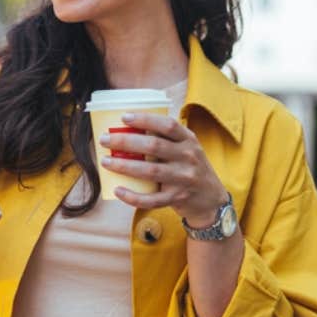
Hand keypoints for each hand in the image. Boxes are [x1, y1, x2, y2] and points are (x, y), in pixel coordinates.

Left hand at [98, 112, 227, 224]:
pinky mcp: (177, 198)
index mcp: (189, 140)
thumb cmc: (191, 167)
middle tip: (104, 139)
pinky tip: (118, 190)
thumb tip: (131, 127)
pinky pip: (151, 199)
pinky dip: (133, 196)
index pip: (168, 125)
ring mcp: (183, 179)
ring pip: (150, 171)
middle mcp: (188, 157)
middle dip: (125, 141)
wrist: (212, 199)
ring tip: (105, 161)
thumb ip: (167, 138)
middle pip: (154, 146)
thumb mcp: (188, 148)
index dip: (146, 120)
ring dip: (124, 165)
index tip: (124, 118)